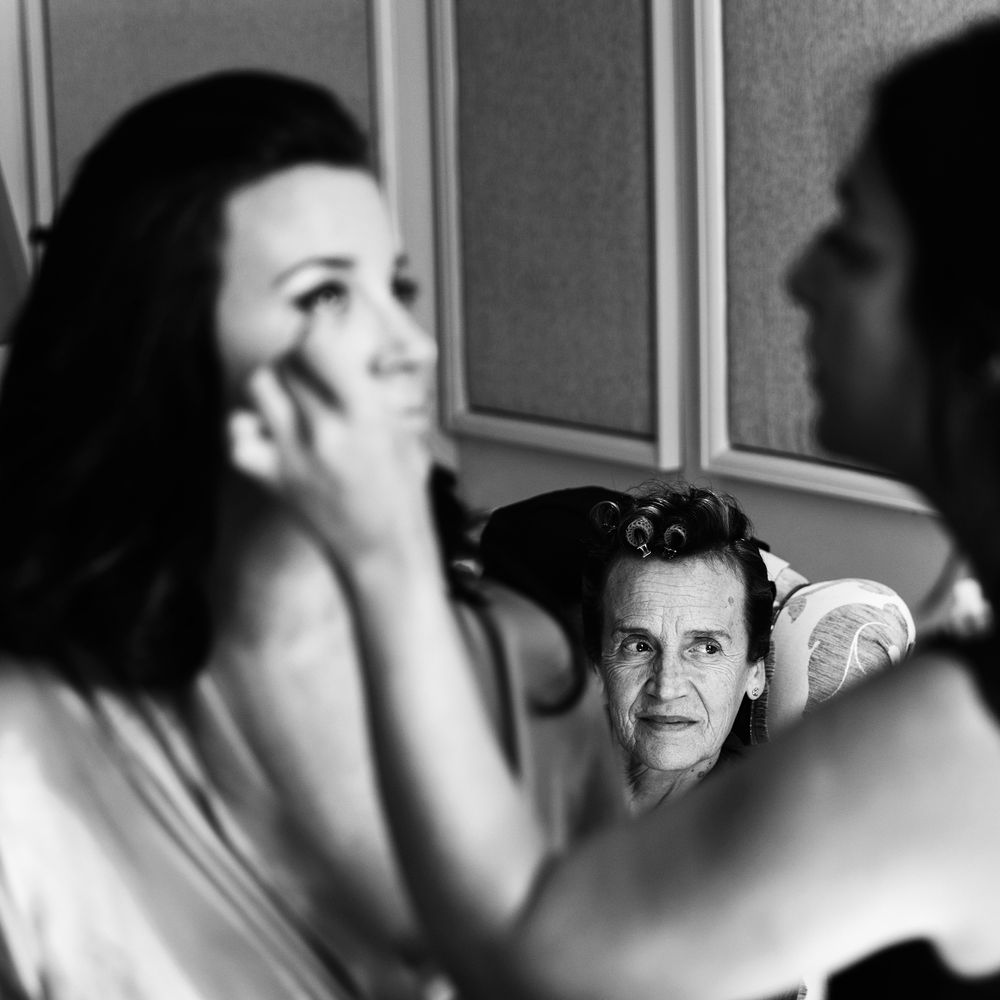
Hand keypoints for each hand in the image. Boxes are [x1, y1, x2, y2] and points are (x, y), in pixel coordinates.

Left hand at [227, 309, 435, 565]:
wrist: (384, 551)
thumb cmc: (401, 493)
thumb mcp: (404, 430)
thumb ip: (374, 388)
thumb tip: (352, 345)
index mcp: (364, 414)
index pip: (318, 342)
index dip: (318, 326)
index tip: (325, 324)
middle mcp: (323, 430)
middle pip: (287, 359)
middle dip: (301, 355)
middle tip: (317, 368)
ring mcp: (292, 455)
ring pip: (259, 385)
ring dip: (275, 382)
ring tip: (296, 396)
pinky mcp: (272, 478)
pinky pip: (238, 434)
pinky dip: (248, 425)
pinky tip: (271, 429)